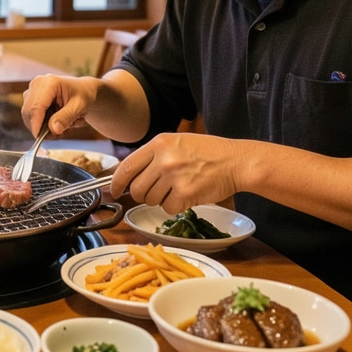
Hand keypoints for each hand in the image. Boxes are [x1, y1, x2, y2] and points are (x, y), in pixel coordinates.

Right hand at [21, 74, 100, 135]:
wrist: (83, 90)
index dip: (36, 124)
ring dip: (41, 126)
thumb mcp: (79, 107)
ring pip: (28, 115)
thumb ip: (66, 117)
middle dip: (40, 127)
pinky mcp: (30, 97)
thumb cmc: (83, 95)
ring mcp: (32, 90)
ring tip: (60, 127)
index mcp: (49, 83)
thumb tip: (54, 130)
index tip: (39, 138)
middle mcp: (37, 84)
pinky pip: (30, 115)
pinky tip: (54, 122)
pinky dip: (40, 123)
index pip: (37, 106)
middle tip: (57, 136)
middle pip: (29, 112)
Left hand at [109, 133, 245, 212]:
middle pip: (136, 188)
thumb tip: (130, 173)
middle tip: (157, 191)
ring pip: (150, 200)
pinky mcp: (185, 194)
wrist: (236, 161)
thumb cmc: (209, 152)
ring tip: (177, 189)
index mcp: (158, 144)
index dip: (117, 182)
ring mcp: (173, 177)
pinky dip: (175, 207)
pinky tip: (186, 196)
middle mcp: (163, 159)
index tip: (115, 191)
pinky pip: (167, 209)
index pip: (126, 166)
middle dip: (142, 194)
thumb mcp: (177, 142)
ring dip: (161, 200)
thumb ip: (154, 155)